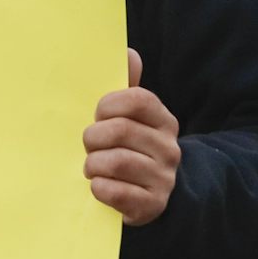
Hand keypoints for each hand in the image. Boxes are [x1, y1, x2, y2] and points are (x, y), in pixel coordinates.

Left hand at [83, 49, 179, 226]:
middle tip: (88, 146)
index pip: (137, 100)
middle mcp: (169, 148)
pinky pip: (116, 192)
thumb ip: (128, 89)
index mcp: (164, 121)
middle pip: (121, 130)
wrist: (153, 196)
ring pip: (117, 162)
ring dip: (93, 164)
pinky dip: (99, 188)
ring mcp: (163, 178)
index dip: (108, 105)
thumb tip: (129, 53)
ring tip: (91, 167)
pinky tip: (98, 186)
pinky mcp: (152, 205)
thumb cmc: (132, 150)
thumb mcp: (132, 120)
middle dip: (93, 138)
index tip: (96, 116)